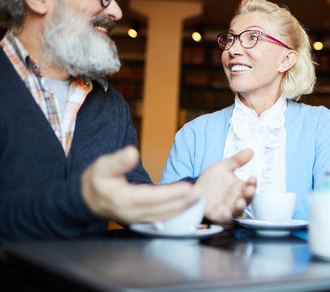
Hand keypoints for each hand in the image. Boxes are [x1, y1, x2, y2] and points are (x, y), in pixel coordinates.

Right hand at [81, 146, 200, 223]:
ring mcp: (136, 219)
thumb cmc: (96, 180)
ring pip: (164, 216)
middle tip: (201, 193)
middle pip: (162, 210)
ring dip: (183, 208)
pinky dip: (176, 212)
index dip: (171, 194)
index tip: (188, 188)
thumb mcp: (102, 165)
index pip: (152, 198)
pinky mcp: (141, 219)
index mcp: (123, 200)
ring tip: (198, 199)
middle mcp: (131, 213)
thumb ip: (117, 160)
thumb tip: (132, 152)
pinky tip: (187, 205)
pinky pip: (162, 218)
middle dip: (183, 202)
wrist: (86, 199)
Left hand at [195, 149, 255, 222]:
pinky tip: (226, 213)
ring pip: (238, 210)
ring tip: (240, 203)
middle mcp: (235, 198)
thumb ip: (236, 160)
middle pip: (246, 198)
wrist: (195, 189)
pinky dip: (226, 216)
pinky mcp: (218, 214)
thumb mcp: (223, 166)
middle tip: (249, 190)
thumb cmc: (211, 180)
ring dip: (240, 207)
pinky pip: (224, 217)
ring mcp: (228, 207)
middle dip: (249, 195)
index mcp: (239, 186)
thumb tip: (250, 151)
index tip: (252, 178)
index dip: (252, 183)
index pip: (249, 185)